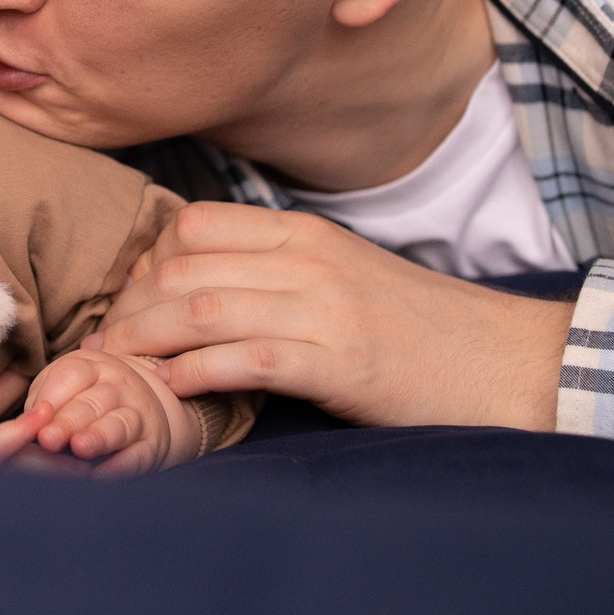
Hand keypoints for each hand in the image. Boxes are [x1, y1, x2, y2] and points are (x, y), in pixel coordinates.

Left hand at [17, 351, 189, 476]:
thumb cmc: (89, 398)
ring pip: (119, 424)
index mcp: (93, 367)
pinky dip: (121, 466)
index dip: (52, 396)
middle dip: (69, 421)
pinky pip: (138, 455)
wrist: (145, 409)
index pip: (72, 374)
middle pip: (92, 402)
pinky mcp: (151, 446)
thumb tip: (28, 423)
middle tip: (48, 438)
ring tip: (80, 448)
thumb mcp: (67, 388)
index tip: (34, 417)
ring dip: (99, 437)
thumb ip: (44, 401)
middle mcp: (119, 387)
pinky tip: (102, 475)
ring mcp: (139, 415)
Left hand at [96, 202, 571, 429]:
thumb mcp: (345, 278)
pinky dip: (196, 372)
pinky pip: (245, 359)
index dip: (148, 263)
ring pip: (203, 309)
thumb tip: (202, 289)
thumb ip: (280, 273)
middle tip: (107, 344)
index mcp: (306, 234)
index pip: (196, 225)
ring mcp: (324, 309)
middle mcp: (309, 261)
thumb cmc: (421, 330)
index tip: (130, 302)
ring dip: (147, 340)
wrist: (506, 361)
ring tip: (120, 368)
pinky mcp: (339, 363)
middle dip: (131, 308)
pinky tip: (171, 388)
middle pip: (184, 268)